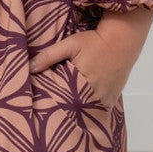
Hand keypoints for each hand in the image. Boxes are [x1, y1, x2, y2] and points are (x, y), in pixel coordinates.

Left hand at [28, 8, 152, 108]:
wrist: (122, 40)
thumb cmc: (94, 41)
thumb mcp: (70, 45)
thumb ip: (48, 56)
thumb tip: (30, 68)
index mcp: (82, 82)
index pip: (62, 99)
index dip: (52, 102)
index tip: (43, 104)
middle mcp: (95, 94)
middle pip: (75, 108)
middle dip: (64, 108)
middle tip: (52, 110)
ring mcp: (105, 98)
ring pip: (87, 111)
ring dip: (78, 110)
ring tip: (67, 110)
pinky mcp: (112, 99)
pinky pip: (98, 110)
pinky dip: (90, 110)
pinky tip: (82, 109)